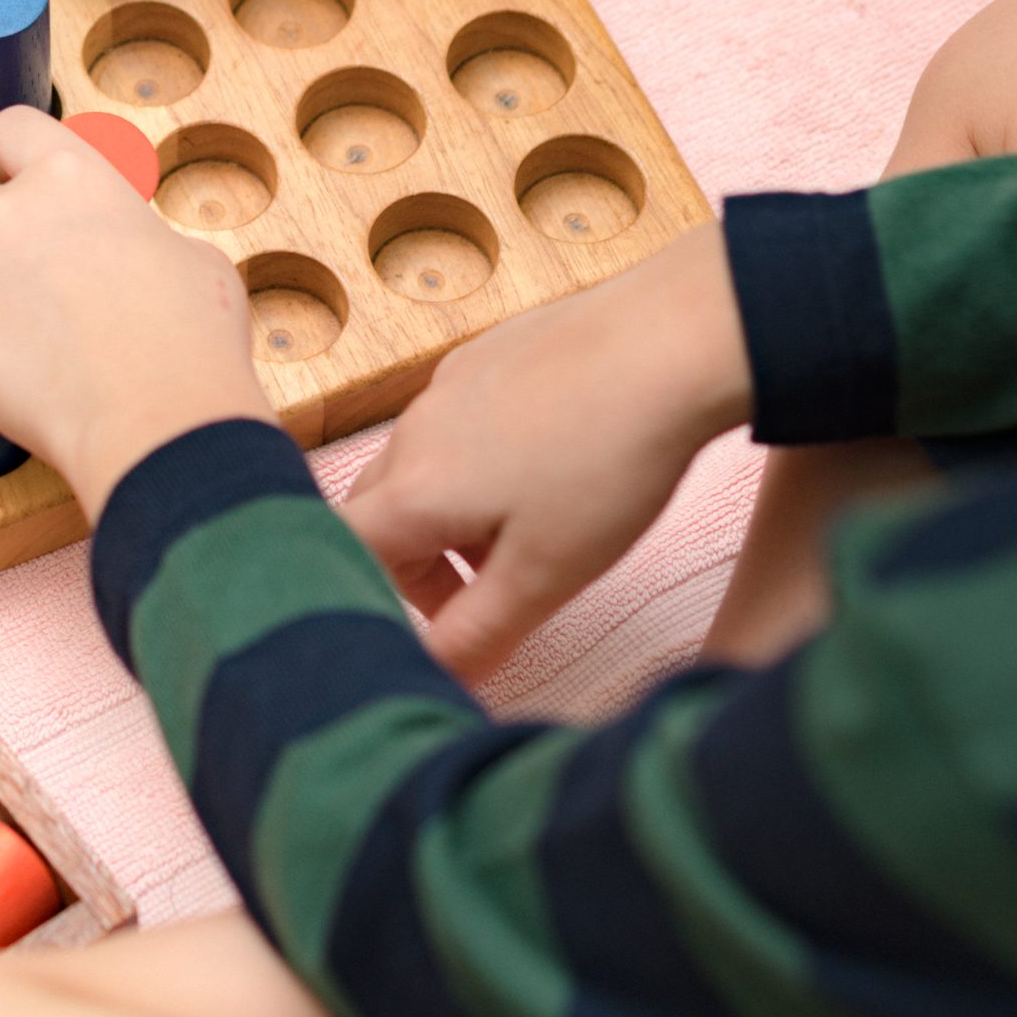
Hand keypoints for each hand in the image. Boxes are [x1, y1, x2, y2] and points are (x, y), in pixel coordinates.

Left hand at [0, 108, 273, 518]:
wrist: (156, 415)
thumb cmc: (187, 337)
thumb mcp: (190, 256)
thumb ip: (139, 236)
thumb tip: (131, 251)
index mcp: (70, 176)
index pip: (11, 129)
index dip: (13, 157)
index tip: (19, 180)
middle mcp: (7, 209)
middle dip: (13, 245)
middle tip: (54, 296)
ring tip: (33, 349)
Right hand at [340, 224, 752, 681]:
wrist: (671, 340)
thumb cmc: (609, 463)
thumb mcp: (546, 575)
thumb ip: (478, 635)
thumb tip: (432, 677)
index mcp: (412, 492)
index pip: (346, 553)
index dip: (373, 596)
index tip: (436, 620)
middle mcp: (413, 431)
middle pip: (377, 509)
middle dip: (418, 560)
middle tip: (489, 587)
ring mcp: (448, 382)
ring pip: (421, 463)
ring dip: (452, 510)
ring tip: (532, 525)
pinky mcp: (488, 352)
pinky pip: (459, 417)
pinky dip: (482, 455)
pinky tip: (555, 459)